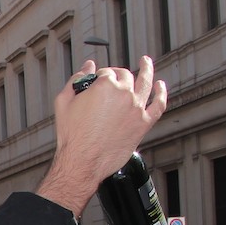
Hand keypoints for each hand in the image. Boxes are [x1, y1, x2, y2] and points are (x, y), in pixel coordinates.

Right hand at [38, 56, 168, 215]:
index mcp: (105, 86)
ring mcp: (136, 108)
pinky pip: (158, 105)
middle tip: (112, 79)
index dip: (99, 76)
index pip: (106, 72)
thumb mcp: (64, 102)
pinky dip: (161, 93)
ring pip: (146, 83)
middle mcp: (124, 94)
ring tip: (146, 62)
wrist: (82, 161)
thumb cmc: (72, 135)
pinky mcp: (144, 124)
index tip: (95, 82)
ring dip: (147, 69)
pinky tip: (160, 86)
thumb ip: (76, 80)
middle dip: (117, 75)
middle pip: (125, 76)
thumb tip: (87, 67)